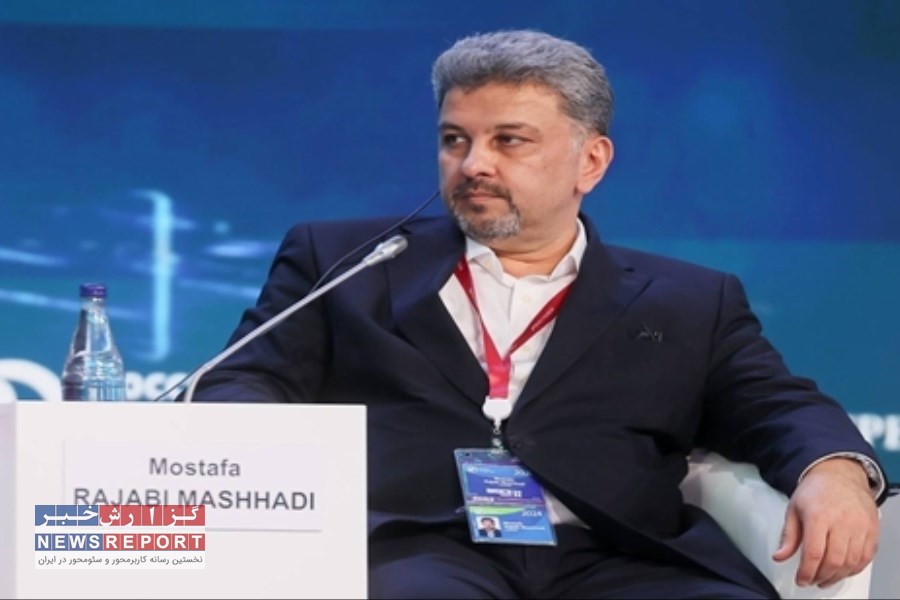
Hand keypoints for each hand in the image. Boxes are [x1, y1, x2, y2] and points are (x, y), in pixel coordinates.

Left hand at [772, 457, 878, 586]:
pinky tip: (842, 570)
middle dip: (821, 576)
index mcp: (818, 515)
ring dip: (837, 576)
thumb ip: (788, 535)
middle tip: (812, 579)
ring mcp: (860, 526)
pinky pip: (866, 557)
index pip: (814, 552)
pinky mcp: (871, 529)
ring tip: (825, 578)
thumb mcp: (794, 509)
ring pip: (851, 562)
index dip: (807, 571)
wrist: (839, 474)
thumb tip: (779, 556)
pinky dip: (854, 569)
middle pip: (834, 561)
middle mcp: (842, 522)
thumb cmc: (815, 490)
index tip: (801, 579)